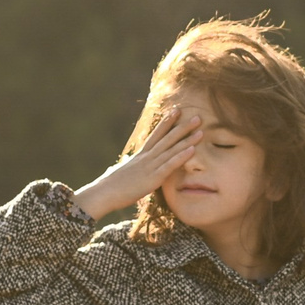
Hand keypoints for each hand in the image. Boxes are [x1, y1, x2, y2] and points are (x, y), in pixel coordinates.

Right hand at [72, 109, 201, 221]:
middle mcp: (147, 157)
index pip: (156, 135)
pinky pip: (170, 165)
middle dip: (183, 127)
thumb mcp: (120, 171)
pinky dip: (182, 156)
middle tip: (197, 117)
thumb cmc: (109, 185)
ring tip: (200, 130)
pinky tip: (193, 149)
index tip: (176, 111)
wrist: (103, 193)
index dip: (167, 123)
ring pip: (172, 149)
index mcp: (140, 156)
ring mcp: (150, 166)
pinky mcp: (153, 178)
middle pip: (167, 138)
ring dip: (187, 139)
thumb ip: (126, 165)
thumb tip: (126, 162)